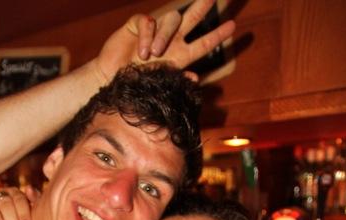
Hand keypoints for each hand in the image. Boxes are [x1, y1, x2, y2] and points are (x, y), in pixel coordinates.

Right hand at [94, 0, 234, 83]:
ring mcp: (155, 31)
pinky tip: (140, 52)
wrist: (112, 82)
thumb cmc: (136, 85)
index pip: (202, 44)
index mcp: (179, 57)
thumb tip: (195, 77)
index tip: (233, 26)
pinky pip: (149, 23)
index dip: (217, 35)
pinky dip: (147, 38)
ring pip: (171, 20)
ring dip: (163, 38)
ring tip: (151, 56)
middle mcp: (170, 41)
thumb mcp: (159, 84)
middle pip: (191, 18)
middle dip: (202, 6)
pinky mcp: (139, 25)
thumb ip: (177, 80)